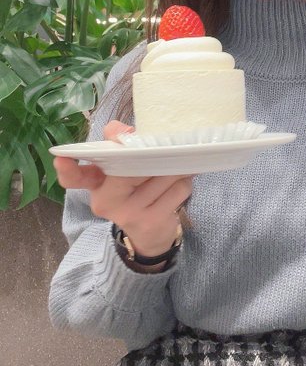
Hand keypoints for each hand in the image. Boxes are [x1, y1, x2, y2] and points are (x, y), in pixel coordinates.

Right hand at [54, 120, 193, 255]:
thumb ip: (119, 145)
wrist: (150, 234)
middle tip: (164, 147)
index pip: (74, 178)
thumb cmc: (135, 190)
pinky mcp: (150, 221)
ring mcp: (127, 214)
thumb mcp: (123, 170)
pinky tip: (178, 185)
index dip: (68, 168)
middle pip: (131, 167)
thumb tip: (127, 131)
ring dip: (174, 167)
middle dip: (152, 155)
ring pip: (160, 175)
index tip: (61, 159)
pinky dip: (183, 182)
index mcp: (95, 184)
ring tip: (174, 167)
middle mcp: (105, 201)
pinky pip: (176, 189)